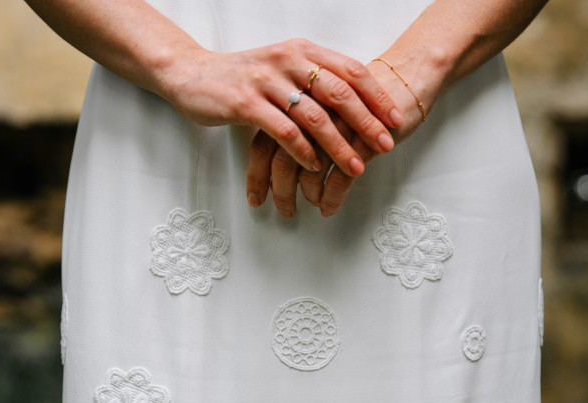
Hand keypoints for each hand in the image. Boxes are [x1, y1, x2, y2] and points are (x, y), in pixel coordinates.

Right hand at [159, 39, 401, 190]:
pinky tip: (314, 167)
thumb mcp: (283, 69)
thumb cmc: (244, 77)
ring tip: (356, 167)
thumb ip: (313, 80)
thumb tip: (355, 104)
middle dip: (366, 123)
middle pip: (340, 93)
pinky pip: (283, 130)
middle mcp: (288, 60)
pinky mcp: (245, 103)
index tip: (395, 120)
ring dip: (339, 146)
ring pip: (314, 116)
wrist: (192, 75)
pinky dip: (303, 151)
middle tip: (385, 146)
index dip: (376, 96)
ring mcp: (267, 81)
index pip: (351, 71)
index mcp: (302, 50)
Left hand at [247, 58, 431, 216]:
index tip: (256, 198)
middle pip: (280, 157)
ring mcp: (335, 125)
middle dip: (279, 191)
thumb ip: (299, 126)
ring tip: (309, 208)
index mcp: (296, 102)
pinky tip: (328, 208)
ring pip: (307, 169)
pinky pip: (340, 176)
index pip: (263, 141)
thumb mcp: (324, 106)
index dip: (257, 173)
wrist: (407, 75)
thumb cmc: (362, 95)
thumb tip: (278, 163)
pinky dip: (331, 197)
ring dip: (305, 195)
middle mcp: (310, 112)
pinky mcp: (361, 139)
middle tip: (284, 212)